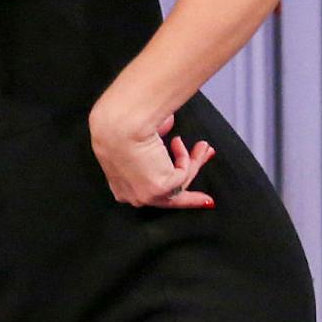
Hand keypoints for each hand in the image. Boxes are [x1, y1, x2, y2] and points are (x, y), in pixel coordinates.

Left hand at [89, 109, 216, 208]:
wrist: (116, 126)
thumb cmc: (115, 126)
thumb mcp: (133, 140)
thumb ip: (152, 142)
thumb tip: (167, 124)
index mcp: (119, 186)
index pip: (148, 195)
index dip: (169, 192)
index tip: (180, 191)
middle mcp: (132, 196)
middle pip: (169, 196)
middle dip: (192, 189)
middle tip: (206, 189)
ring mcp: (147, 195)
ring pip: (180, 183)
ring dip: (195, 162)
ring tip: (203, 146)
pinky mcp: (161, 189)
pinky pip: (183, 173)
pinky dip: (185, 156)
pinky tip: (177, 142)